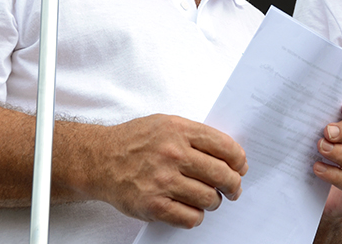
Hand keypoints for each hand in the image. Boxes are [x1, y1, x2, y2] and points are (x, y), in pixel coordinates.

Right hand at [77, 114, 247, 228]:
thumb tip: (228, 153)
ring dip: (213, 201)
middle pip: (221, 174)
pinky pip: (189, 217)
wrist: (100, 159)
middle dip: (233, 184)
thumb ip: (195, 135)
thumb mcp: (166, 123)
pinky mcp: (153, 204)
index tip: (241, 167)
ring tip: (209, 198)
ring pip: (208, 198)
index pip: (225, 146)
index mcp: (180, 131)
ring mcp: (163, 180)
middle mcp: (173, 154)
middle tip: (233, 189)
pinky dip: (196, 216)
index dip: (239, 160)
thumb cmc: (135, 141)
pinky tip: (192, 209)